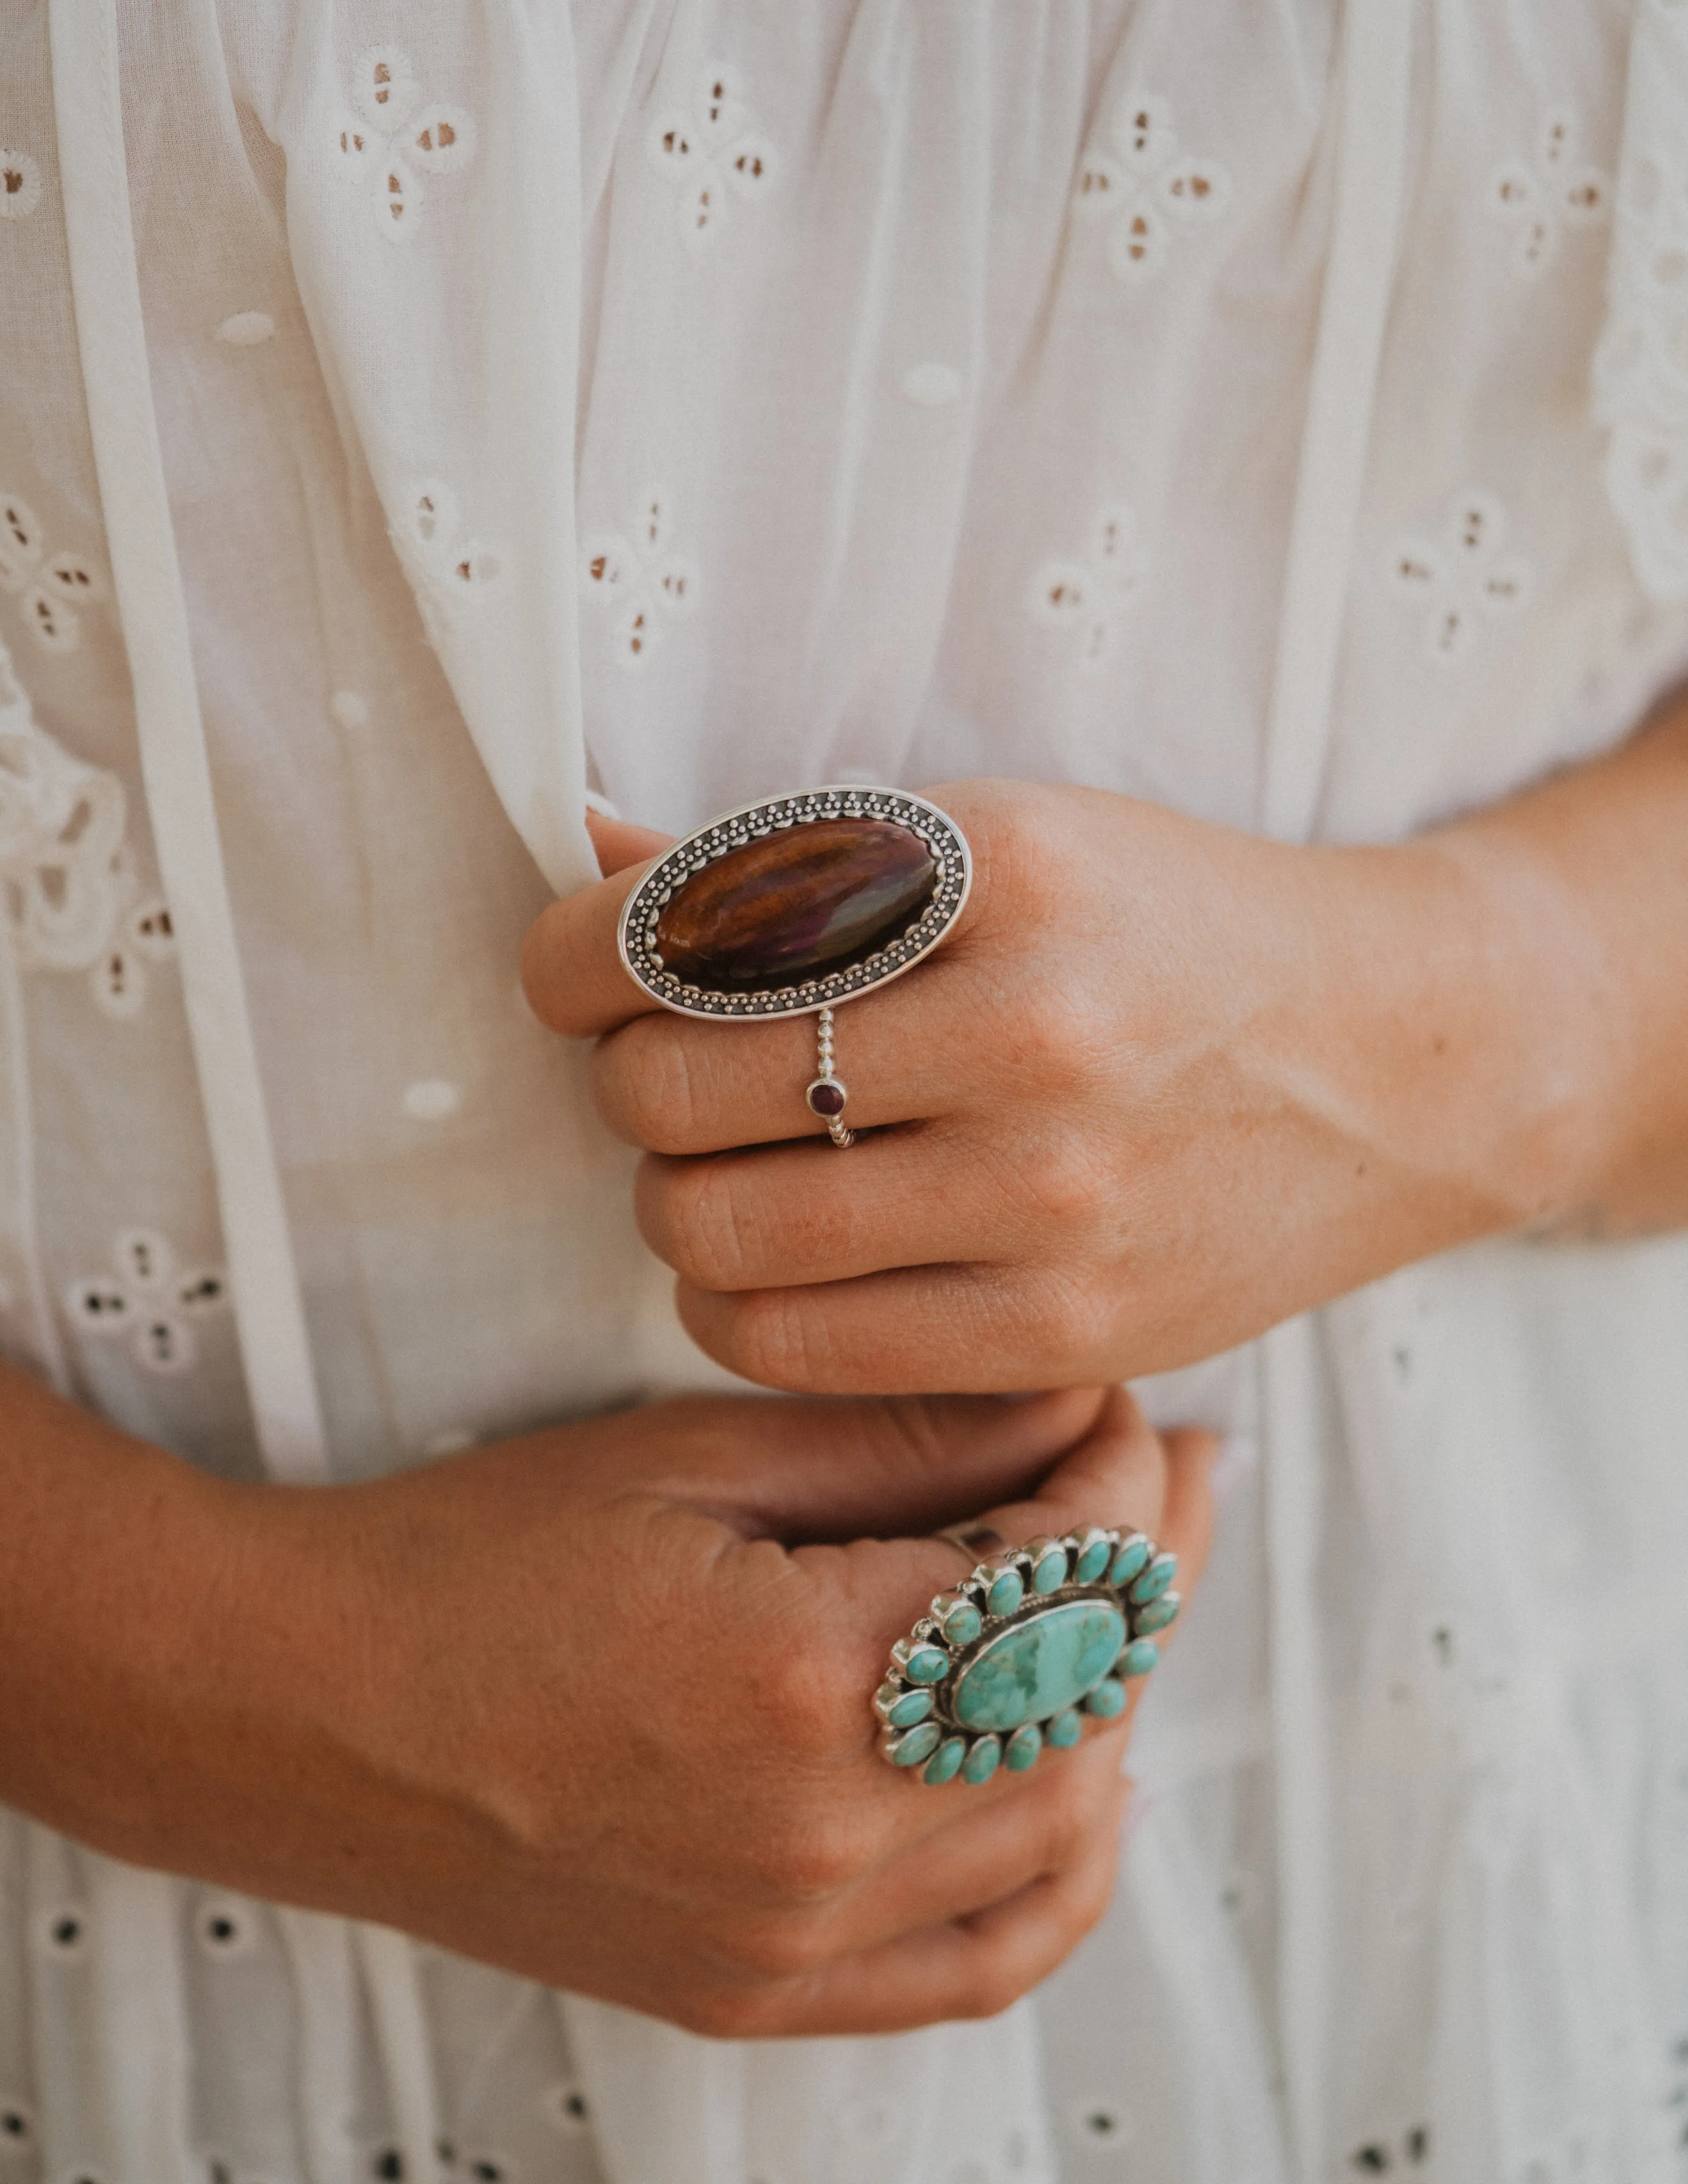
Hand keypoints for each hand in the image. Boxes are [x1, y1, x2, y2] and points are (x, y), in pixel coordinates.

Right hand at [1, 1365, 1212, 2034]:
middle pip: (1087, 1703)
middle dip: (1146, 1569)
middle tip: (1159, 1472)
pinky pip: (982, 1964)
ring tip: (1125, 1595)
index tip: (1118, 1409)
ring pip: (1061, 1832)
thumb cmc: (478, 1554)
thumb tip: (1075, 1410)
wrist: (306, 1710)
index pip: (1060, 1578)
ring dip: (1120, 1703)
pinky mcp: (759, 1992)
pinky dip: (1063, 1870)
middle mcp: (821, 1835)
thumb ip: (907, 1444)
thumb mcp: (695, 1456)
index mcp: (803, 1676)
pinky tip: (1081, 1778)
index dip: (1115, 1479)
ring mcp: (794, 1938)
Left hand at [523, 782, 1590, 1392]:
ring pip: (712, 1231)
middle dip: (623, 1082)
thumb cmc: (1165, 932)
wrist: (1395, 1063)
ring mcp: (1053, 1199)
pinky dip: (731, 1304)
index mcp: (999, 868)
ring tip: (721, 1167)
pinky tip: (771, 1258)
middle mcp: (1028, 1031)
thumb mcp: (1005, 837)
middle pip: (673, 1089)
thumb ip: (797, 856)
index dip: (575, 959)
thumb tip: (592, 853)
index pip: (685, 924)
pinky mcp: (1067, 1330)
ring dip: (668, 1200)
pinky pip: (794, 1347)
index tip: (573, 977)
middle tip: (662, 1071)